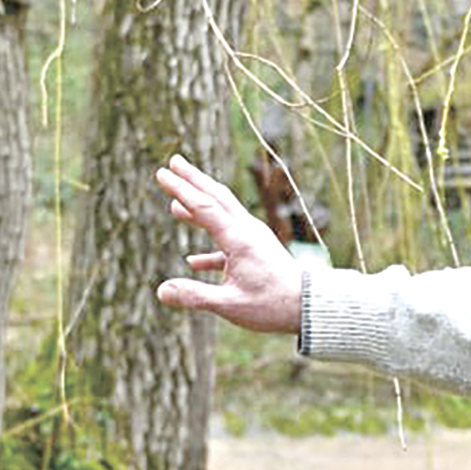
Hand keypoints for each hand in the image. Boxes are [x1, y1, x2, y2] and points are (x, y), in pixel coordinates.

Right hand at [153, 153, 305, 335]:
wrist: (309, 308)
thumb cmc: (273, 306)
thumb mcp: (230, 305)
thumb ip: (195, 296)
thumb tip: (160, 291)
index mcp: (239, 240)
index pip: (204, 207)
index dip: (181, 189)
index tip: (161, 173)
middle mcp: (247, 232)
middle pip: (216, 197)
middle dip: (193, 179)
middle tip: (173, 161)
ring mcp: (254, 239)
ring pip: (223, 214)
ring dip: (199, 206)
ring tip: (175, 205)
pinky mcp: (258, 252)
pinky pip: (229, 243)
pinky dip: (209, 248)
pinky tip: (193, 262)